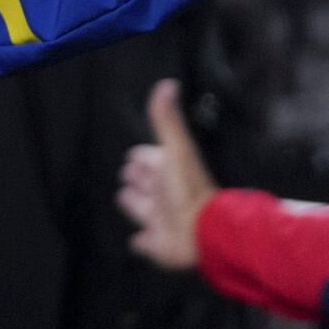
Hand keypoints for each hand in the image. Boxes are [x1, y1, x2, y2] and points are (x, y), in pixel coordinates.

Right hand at [116, 79, 218, 270]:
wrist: (202, 230)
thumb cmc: (187, 187)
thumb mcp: (176, 149)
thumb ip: (167, 121)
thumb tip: (167, 83)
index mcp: (165, 172)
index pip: (148, 160)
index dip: (140, 157)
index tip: (134, 156)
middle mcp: (162, 195)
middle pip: (144, 184)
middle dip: (136, 178)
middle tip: (130, 174)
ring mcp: (160, 221)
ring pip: (143, 210)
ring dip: (135, 204)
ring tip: (126, 197)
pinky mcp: (157, 245)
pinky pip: (145, 243)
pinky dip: (142, 242)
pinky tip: (138, 241)